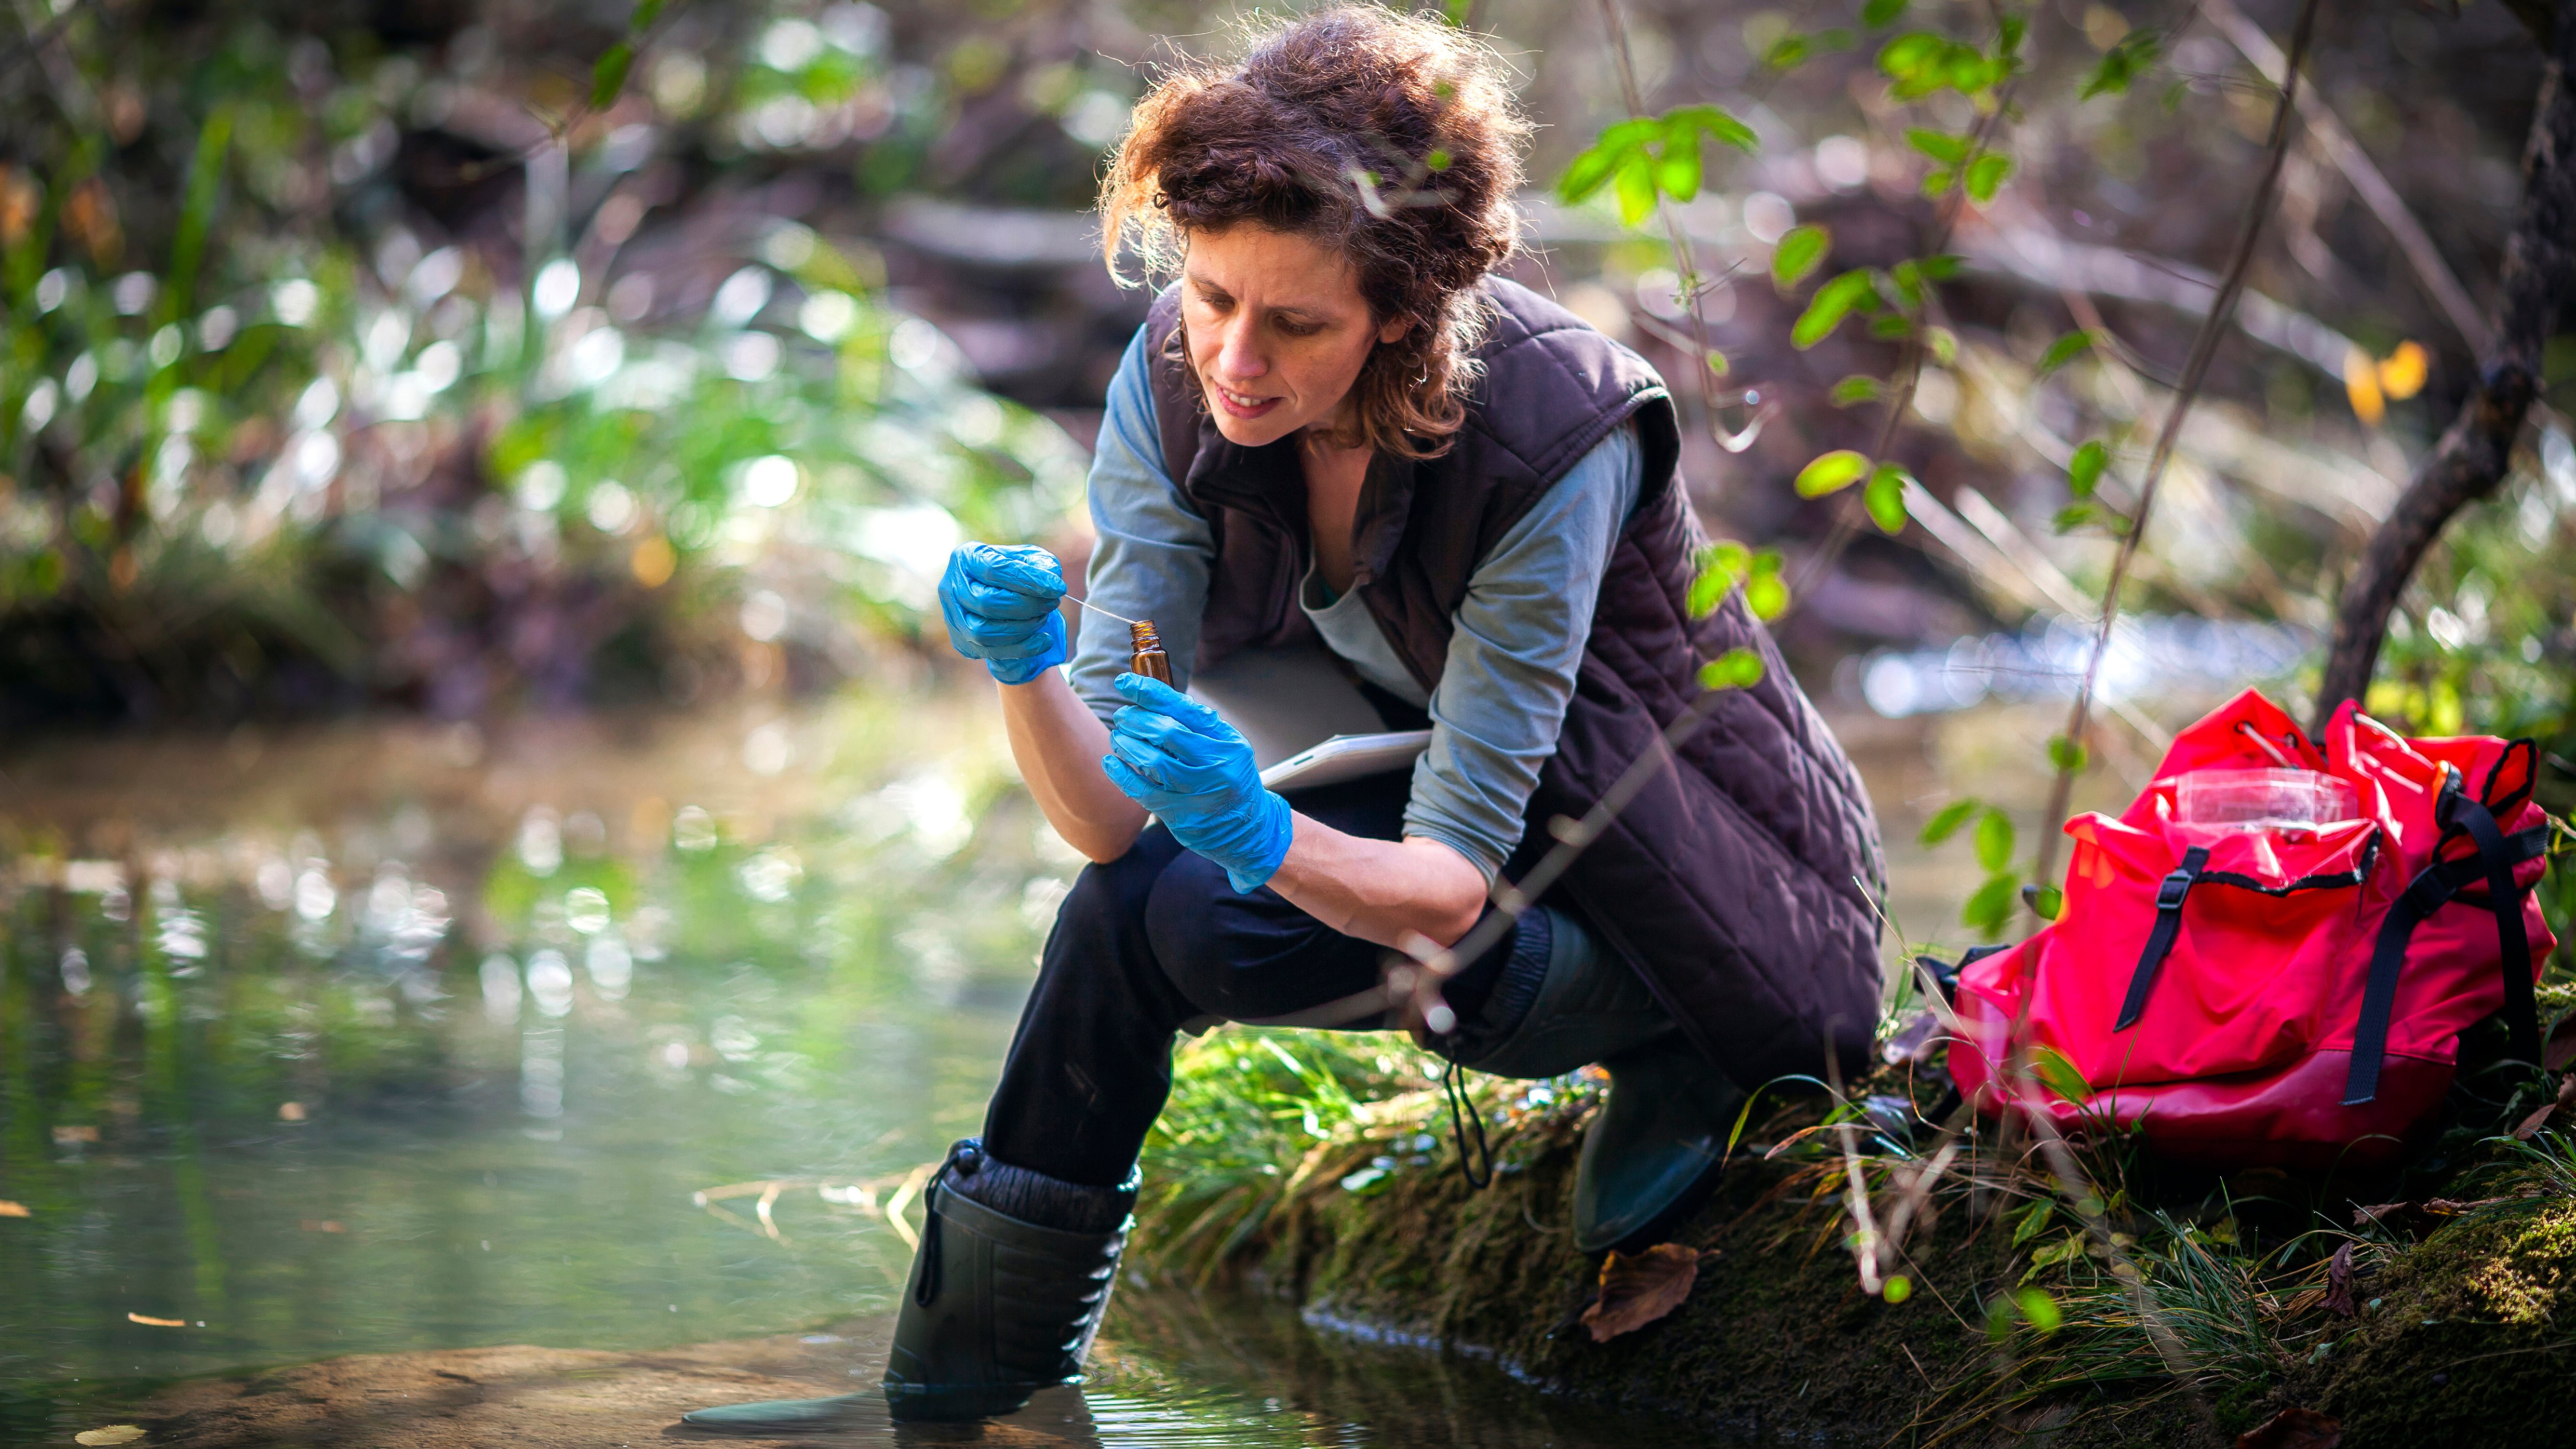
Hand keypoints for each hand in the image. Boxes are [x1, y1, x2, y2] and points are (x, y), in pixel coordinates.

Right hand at [939, 543, 1066, 684]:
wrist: (1006, 600)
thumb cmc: (1019, 575)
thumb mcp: (1033, 560)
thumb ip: (1043, 565)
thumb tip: (1051, 580)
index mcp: (967, 557)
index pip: (995, 569)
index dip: (1028, 580)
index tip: (1058, 588)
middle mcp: (951, 587)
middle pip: (986, 602)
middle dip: (1026, 606)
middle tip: (1052, 604)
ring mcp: (953, 617)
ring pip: (983, 632)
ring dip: (1022, 628)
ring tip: (1044, 618)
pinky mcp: (961, 642)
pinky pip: (990, 653)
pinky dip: (1022, 649)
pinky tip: (1044, 641)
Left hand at [1101, 673, 1292, 892]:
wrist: (1249, 830)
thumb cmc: (1233, 781)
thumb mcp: (1229, 747)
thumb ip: (1199, 725)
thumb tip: (1157, 699)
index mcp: (1227, 743)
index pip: (1185, 710)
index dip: (1152, 693)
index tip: (1127, 681)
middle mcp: (1215, 766)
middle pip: (1166, 732)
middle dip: (1136, 719)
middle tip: (1123, 715)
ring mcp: (1197, 792)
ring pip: (1152, 761)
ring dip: (1127, 744)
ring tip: (1118, 736)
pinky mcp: (1180, 815)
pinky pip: (1143, 791)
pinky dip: (1122, 774)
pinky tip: (1111, 762)